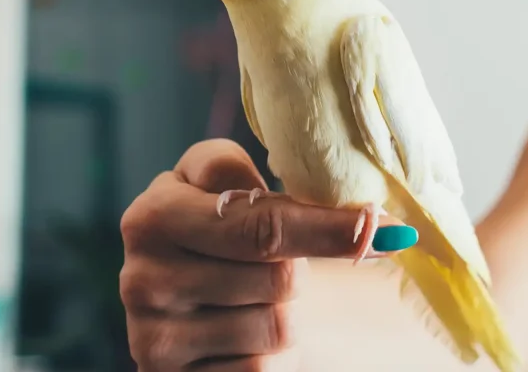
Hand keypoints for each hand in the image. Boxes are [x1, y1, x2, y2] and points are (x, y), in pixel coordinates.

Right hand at [119, 139, 416, 370]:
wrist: (172, 292)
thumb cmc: (210, 227)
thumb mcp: (217, 183)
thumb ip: (265, 175)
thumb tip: (366, 221)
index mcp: (153, 216)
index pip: (262, 225)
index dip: (329, 228)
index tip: (386, 231)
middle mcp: (141, 278)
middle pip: (279, 278)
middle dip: (296, 270)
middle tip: (275, 261)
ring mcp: (154, 339)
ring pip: (277, 329)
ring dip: (284, 314)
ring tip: (251, 299)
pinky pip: (260, 370)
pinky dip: (269, 355)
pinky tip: (240, 335)